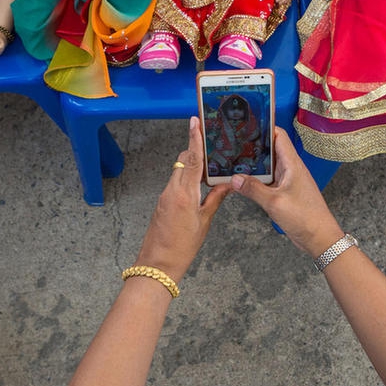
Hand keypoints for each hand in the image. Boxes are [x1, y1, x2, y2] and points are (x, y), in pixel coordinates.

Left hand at [134, 117, 230, 281]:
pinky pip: (175, 182)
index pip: (192, 159)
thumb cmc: (183, 246)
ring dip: (192, 164)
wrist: (158, 264)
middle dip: (195, 149)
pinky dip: (186, 177)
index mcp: (184, 193)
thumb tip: (228, 183)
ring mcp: (165, 195)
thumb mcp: (204, 222)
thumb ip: (215, 199)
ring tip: (209, 163)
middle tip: (210, 141)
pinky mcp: (162, 202)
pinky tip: (198, 184)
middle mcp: (172, 189)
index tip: (195, 121)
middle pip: (184, 160)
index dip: (194, 138)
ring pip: (179, 170)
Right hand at [231, 128, 343, 257]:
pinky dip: (256, 179)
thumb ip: (253, 189)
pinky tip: (243, 181)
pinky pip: (268, 180)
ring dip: (254, 164)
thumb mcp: (275, 203)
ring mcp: (288, 181)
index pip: (278, 136)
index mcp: (292, 164)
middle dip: (253, 145)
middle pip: (271, 149)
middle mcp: (291, 169)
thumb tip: (233, 179)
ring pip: (268, 166)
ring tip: (233, 159)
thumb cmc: (305, 218)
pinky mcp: (285, 192)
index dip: (264, 127)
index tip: (246, 123)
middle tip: (233, 141)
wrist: (320, 238)